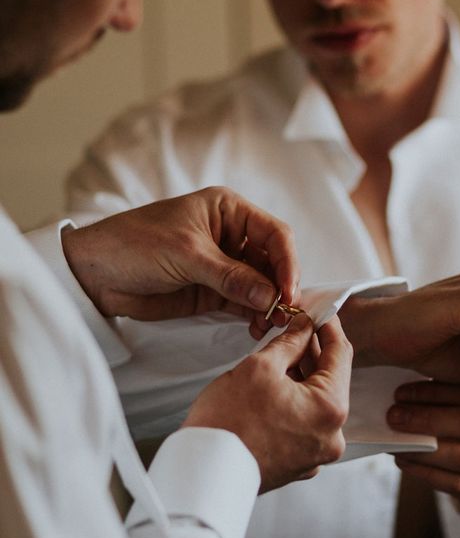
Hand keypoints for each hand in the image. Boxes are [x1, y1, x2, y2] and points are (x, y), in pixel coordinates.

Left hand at [61, 187, 298, 322]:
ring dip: (269, 304)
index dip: (287, 262)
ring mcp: (224, 264)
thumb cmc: (135, 244)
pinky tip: (257, 326)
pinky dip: (254, 315)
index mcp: (228, 210)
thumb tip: (271, 297)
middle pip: (272, 261)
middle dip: (280, 286)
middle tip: (283, 312)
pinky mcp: (213, 291)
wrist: (92, 273)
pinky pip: (244, 302)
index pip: (274, 235)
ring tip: (269, 324)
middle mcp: (231, 235)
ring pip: (262, 284)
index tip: (288, 291)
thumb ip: (232, 276)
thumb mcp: (187, 255)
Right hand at [182, 314, 352, 492]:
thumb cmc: (228, 422)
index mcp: (330, 409)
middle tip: (297, 326)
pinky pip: (305, 423)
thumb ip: (291, 342)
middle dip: (313, 351)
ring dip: (302, 376)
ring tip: (281, 353)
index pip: (341, 353)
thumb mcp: (260, 366)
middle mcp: (331, 436)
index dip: (329, 326)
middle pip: (330, 379)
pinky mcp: (299, 464)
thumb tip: (305, 327)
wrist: (202, 474)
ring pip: (316, 401)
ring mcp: (316, 454)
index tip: (321, 311)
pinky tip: (276, 386)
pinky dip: (295, 402)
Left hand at [387, 380, 459, 521]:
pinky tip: (404, 462)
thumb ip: (450, 396)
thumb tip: (405, 392)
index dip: (435, 392)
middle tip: (394, 415)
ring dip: (423, 449)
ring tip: (395, 442)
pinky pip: (454, 483)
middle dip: (427, 418)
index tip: (401, 393)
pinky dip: (424, 471)